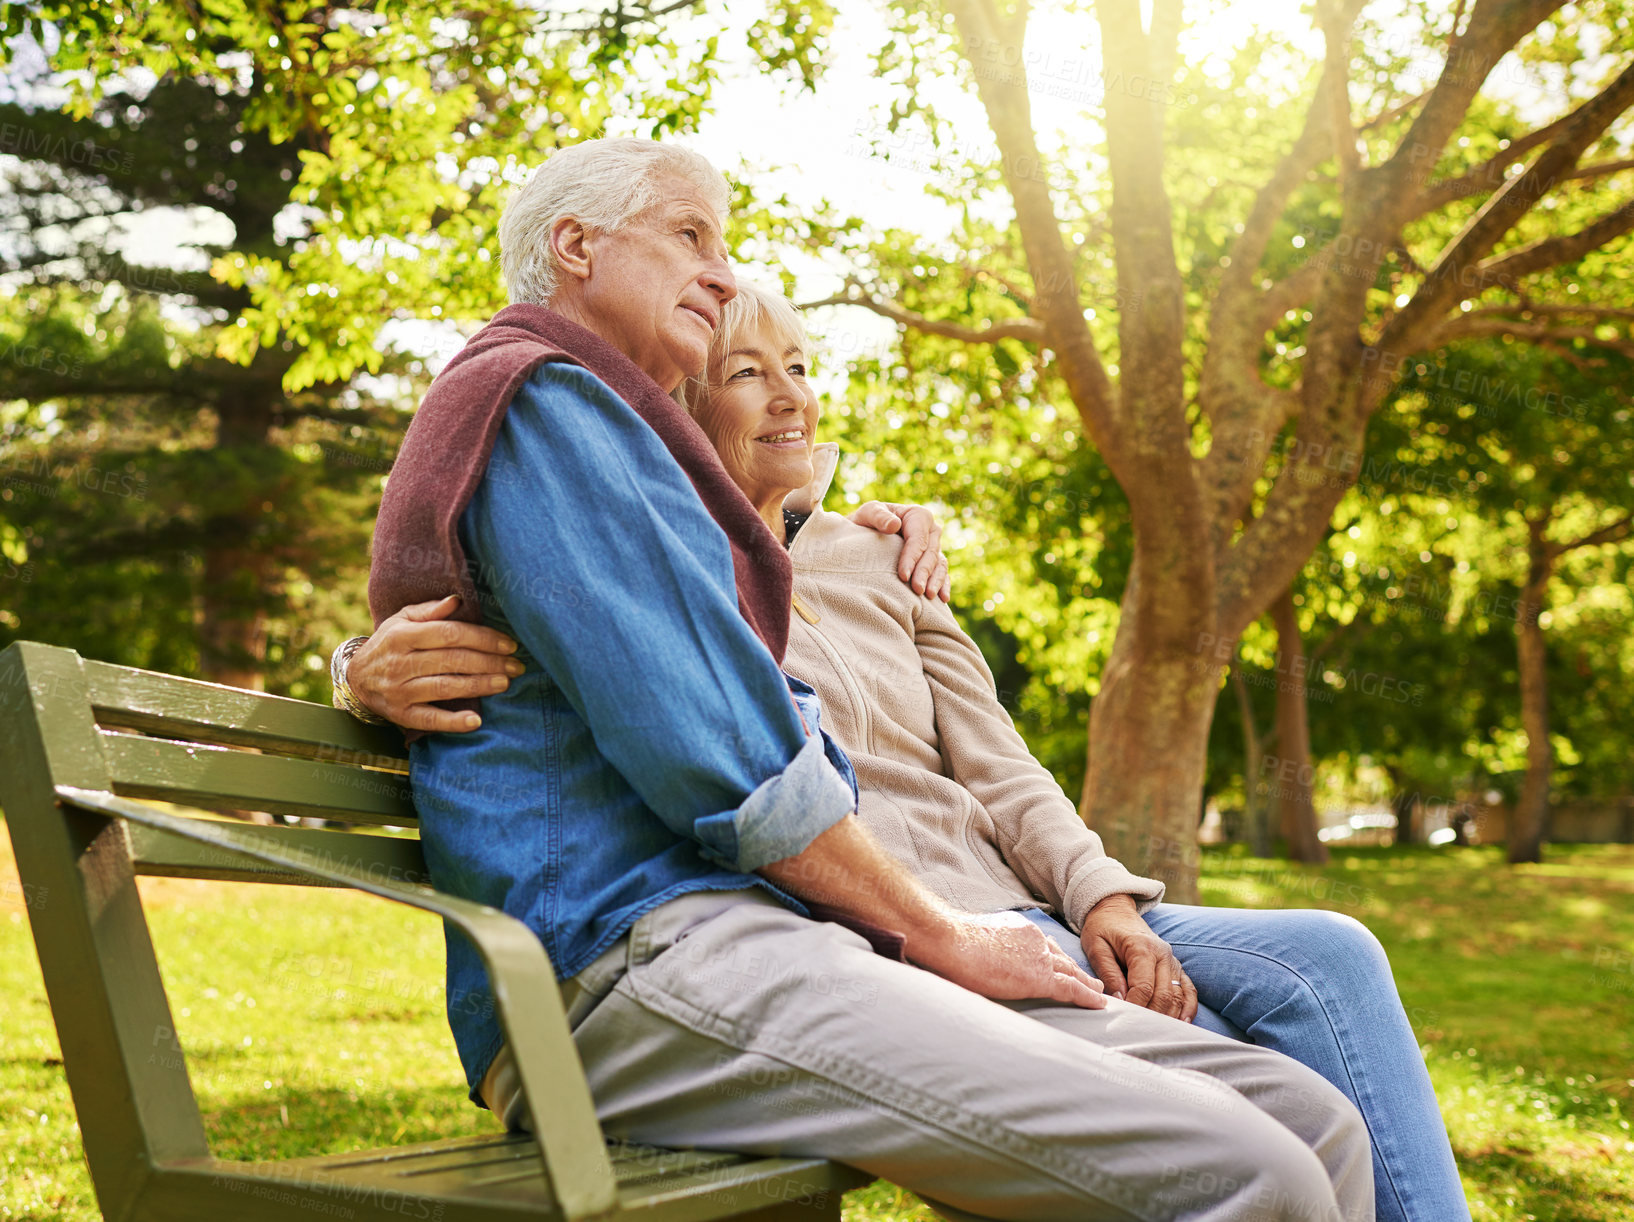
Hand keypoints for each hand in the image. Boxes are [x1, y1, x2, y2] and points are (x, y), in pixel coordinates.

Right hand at [350, 595, 521, 732]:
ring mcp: (400, 691)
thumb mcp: (401, 620)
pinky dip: (453, 722)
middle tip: (517, 665)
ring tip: (505, 683)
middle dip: (490, 662)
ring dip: (479, 685)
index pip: (450, 634)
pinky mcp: (401, 715)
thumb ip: (429, 610)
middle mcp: (400, 663)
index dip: (483, 638)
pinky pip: (429, 720)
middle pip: (453, 660)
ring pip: (446, 687)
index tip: (508, 643)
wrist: (355, 679)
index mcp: (403, 635)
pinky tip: (475, 721)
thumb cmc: (389, 644)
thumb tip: (457, 601)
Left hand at [846, 501, 951, 601]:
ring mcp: (934, 546)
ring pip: (939, 564)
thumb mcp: (868, 513)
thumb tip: (894, 525)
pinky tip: (943, 598)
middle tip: (917, 590)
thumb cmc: (867, 521)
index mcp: (918, 515)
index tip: (903, 575)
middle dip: (924, 572)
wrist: (866, 533)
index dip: (912, 557)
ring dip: (936, 581)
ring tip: (929, 596)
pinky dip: (943, 585)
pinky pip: (942, 573)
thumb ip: (878, 516)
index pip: (918, 538)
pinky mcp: (934, 561)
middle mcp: (930, 530)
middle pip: (931, 553)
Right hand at [913, 910, 1105, 1009]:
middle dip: (1074, 968)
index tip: (1058, 962)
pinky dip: (1087, 996)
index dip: (1053, 955)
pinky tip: (1099, 1003)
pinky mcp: (1040, 978)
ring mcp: (1039, 957)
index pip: (1041, 944)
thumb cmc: (952, 943)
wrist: (954, 942)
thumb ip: (986, 947)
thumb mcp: (974, 938)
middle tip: (1088, 978)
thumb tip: (978, 959)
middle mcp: (1033, 939)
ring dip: (1086, 982)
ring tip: (1098, 991)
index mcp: (1018, 929)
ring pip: (1070, 971)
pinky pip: (1071, 988)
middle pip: (1060, 956)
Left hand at [1079, 894, 1196, 1020]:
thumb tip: (1120, 998)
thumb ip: (1107, 972)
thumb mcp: (1096, 946)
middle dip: (1153, 1016)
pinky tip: (1183, 1023)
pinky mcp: (1176, 966)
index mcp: (1142, 948)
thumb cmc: (1102, 929)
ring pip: (1178, 995)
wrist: (1115, 910)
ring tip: (1159, 1034)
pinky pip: (1188, 989)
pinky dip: (1188, 1007)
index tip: (1124, 1020)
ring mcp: (1172, 960)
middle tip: (1139, 1032)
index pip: (1143, 986)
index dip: (1135, 1006)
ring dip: (1171, 1016)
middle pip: (1164, 994)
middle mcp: (1163, 954)